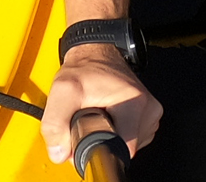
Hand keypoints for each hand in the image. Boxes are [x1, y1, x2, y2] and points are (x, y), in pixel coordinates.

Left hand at [41, 45, 159, 163]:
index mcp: (135, 104)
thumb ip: (55, 123)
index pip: (120, 150)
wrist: (97, 53)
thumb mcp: (63, 90)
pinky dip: (116, 133)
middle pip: (122, 149)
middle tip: (89, 120)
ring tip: (99, 117)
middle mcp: (149, 111)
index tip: (85, 133)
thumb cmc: (85, 69)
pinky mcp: (147, 118)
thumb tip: (60, 152)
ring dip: (108, 138)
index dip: (96, 150)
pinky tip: (107, 119)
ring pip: (127, 146)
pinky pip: (131, 139)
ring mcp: (151, 115)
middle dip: (100, 143)